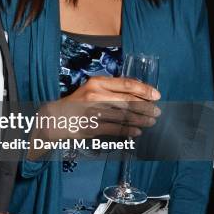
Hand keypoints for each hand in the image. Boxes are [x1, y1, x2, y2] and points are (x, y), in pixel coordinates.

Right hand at [36, 76, 160, 142]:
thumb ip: (111, 88)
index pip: (126, 84)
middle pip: (128, 101)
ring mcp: (93, 112)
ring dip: (141, 120)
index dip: (144, 90)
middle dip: (146, 107)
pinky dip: (128, 130)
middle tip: (157, 111)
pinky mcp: (91, 127)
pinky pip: (115, 129)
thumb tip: (138, 91)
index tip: (156, 95)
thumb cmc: (78, 102)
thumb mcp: (92, 88)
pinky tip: (137, 131)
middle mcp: (95, 95)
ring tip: (151, 122)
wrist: (57, 117)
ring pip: (124, 116)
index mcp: (97, 82)